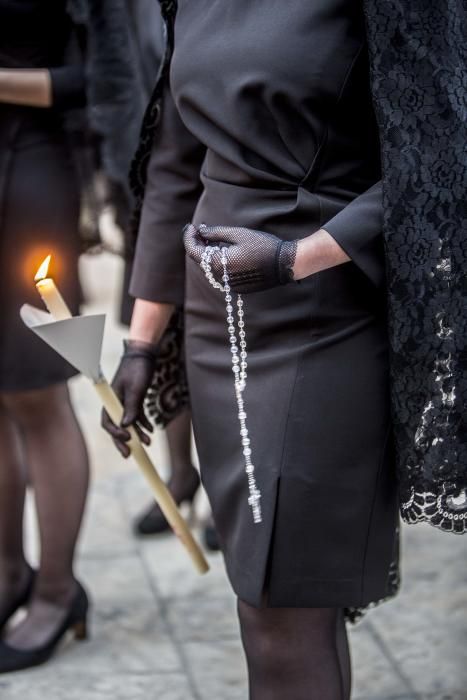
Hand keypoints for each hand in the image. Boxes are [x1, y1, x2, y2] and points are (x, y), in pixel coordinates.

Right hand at [101, 340, 156, 457]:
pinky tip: (151, 431)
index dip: (116, 433)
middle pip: (116, 426)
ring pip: (128, 423)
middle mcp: (116, 402)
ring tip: (148, 443)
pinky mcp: (134, 399)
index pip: (108, 421)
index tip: (128, 439)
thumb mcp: (136, 388)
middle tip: (129, 455)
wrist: (145, 354)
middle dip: (123, 441)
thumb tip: (126, 427)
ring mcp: (125, 401)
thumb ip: (131, 407)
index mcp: (111, 399)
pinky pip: (136, 416)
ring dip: (137, 434)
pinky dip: (143, 424)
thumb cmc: (138, 369)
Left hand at [184, 223, 296, 292]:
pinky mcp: (237, 288)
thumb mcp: (238, 234)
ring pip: (211, 269)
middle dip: (199, 244)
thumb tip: (200, 231)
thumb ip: (216, 233)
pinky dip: (220, 263)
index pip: (193, 251)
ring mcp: (229, 285)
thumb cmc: (262, 246)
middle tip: (201, 230)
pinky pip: (222, 275)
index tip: (191, 226)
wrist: (284, 264)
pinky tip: (225, 252)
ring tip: (212, 239)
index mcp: (218, 264)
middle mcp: (220, 278)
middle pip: (201, 261)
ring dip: (209, 254)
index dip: (189, 237)